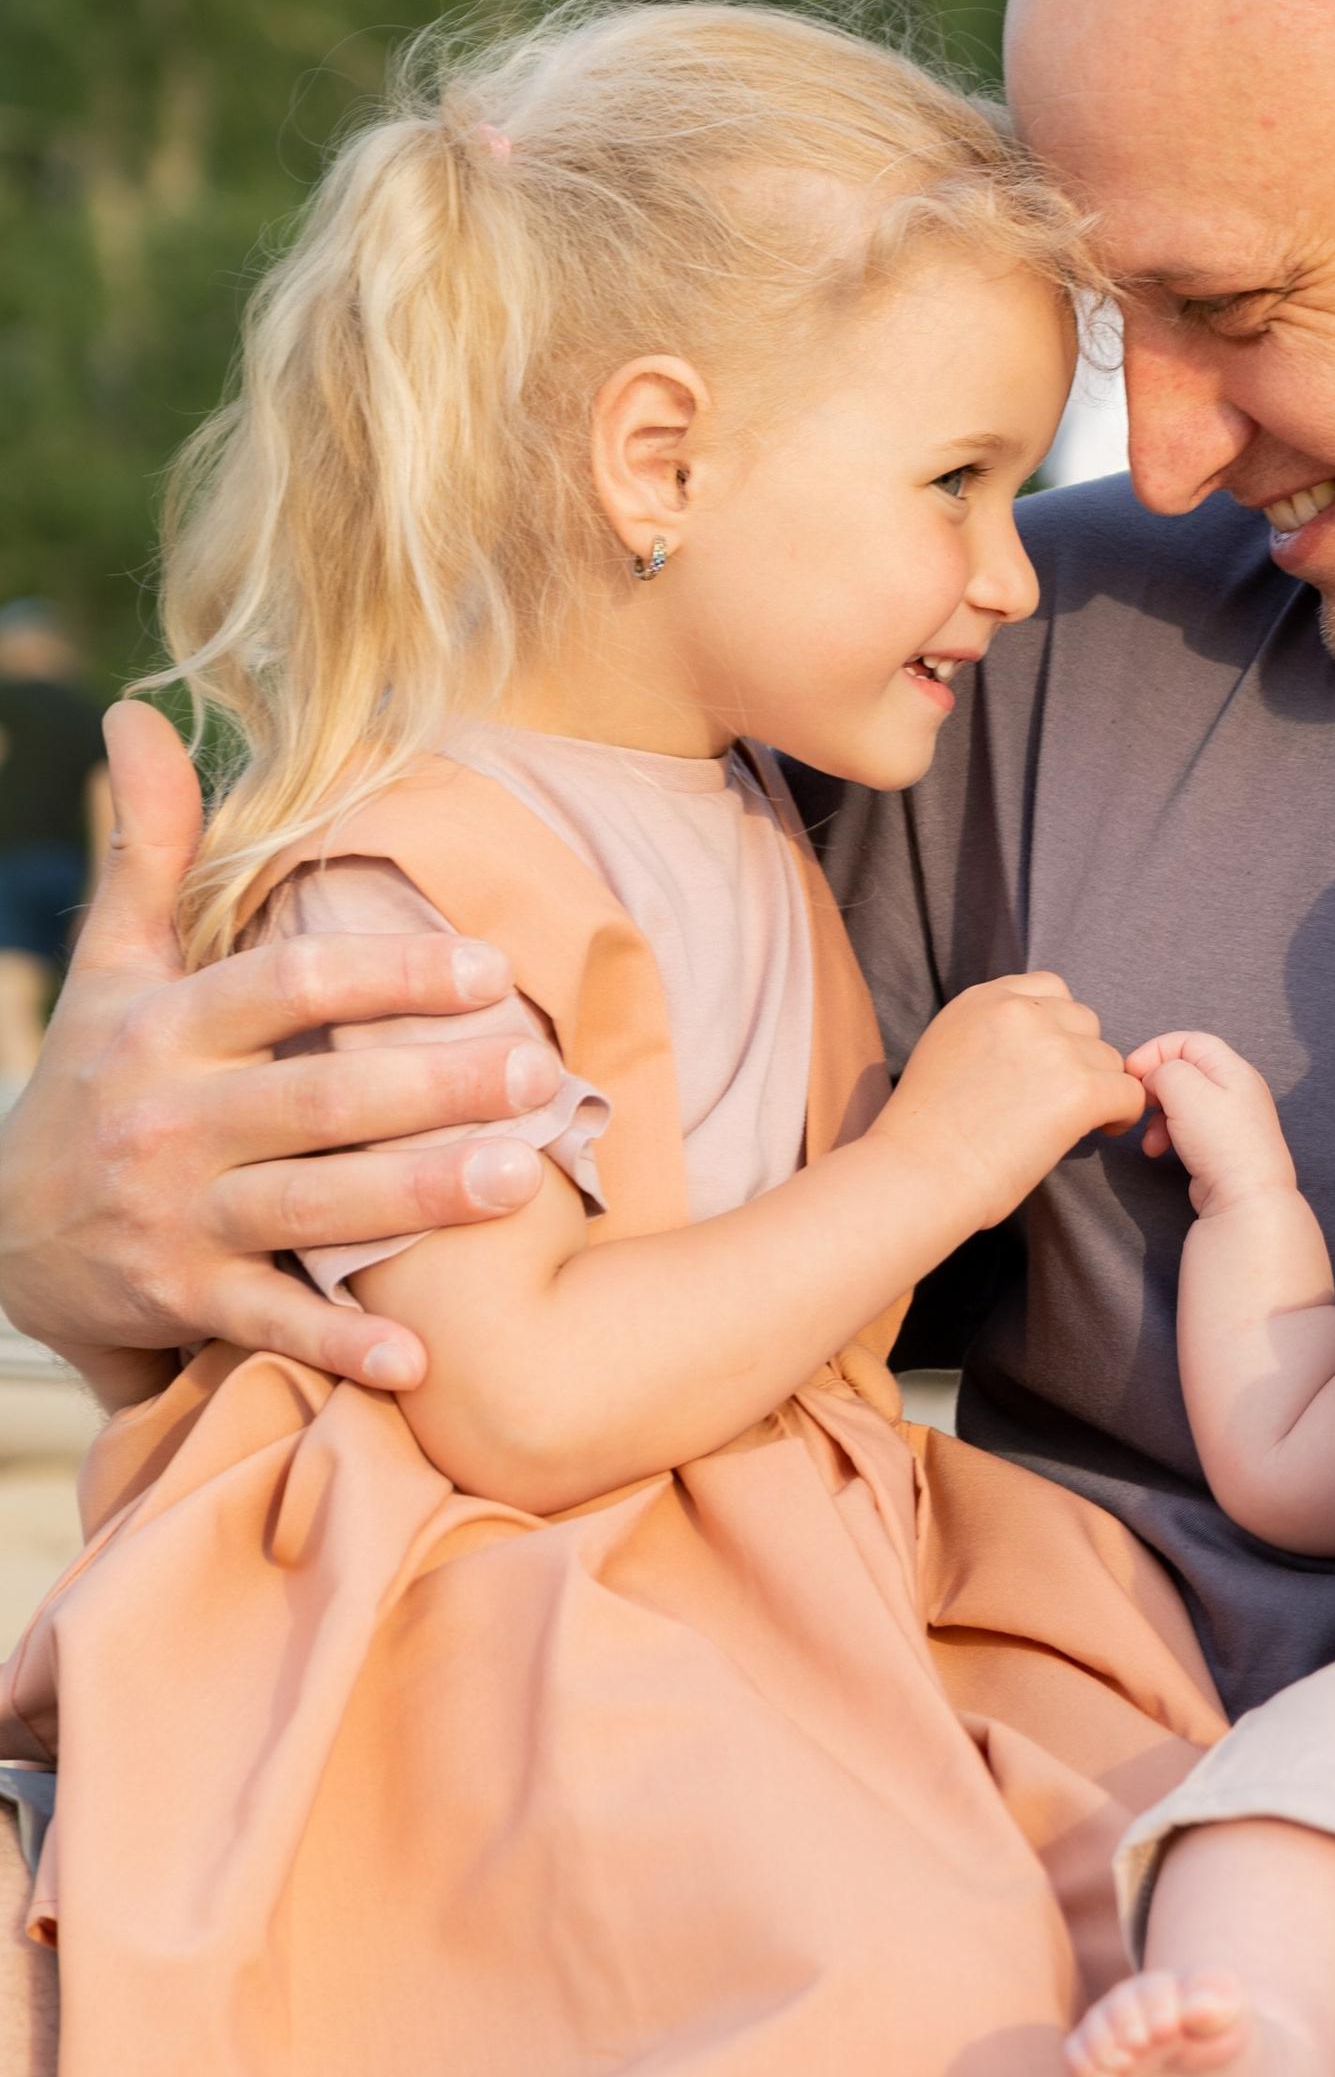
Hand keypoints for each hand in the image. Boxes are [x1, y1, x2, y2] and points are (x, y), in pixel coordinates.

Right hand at [0, 703, 565, 1395]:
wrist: (2, 1235)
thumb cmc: (94, 1080)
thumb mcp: (110, 968)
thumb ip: (146, 850)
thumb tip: (142, 717)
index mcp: (166, 1029)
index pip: (284, 984)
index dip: (384, 972)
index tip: (487, 964)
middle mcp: (169, 1121)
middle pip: (314, 1098)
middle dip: (428, 1085)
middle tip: (539, 1073)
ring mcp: (176, 1219)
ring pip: (307, 1207)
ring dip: (413, 1200)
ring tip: (516, 1182)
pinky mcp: (181, 1304)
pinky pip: (269, 1325)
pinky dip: (339, 1345)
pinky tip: (422, 1360)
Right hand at [874, 971, 1142, 1230]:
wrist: (918, 1173)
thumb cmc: (924, 1135)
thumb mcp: (947, 1053)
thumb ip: (990, 1034)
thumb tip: (1036, 1050)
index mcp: (983, 999)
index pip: (1049, 988)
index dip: (1058, 1029)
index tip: (1051, 1063)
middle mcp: (1020, 1011)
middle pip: (1084, 1021)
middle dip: (1080, 1057)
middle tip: (1063, 1097)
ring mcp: (1052, 1046)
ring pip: (1108, 1057)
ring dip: (1098, 1086)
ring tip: (1076, 1122)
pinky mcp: (1079, 1088)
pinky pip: (1128, 1092)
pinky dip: (1122, 1113)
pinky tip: (1102, 1130)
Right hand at [1125, 1029, 1297, 1214]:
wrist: (1246, 1198)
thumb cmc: (1223, 1144)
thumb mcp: (1186, 1091)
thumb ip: (1164, 1070)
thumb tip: (1155, 1077)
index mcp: (1232, 1069)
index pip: (1189, 1041)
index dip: (1155, 1051)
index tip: (1132, 1071)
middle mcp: (1235, 1090)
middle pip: (1184, 1072)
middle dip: (1155, 1087)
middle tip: (1139, 1102)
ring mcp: (1229, 1120)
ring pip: (1181, 1103)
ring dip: (1157, 1116)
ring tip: (1149, 1136)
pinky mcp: (1220, 1146)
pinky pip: (1186, 1129)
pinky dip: (1167, 1135)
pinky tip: (1158, 1151)